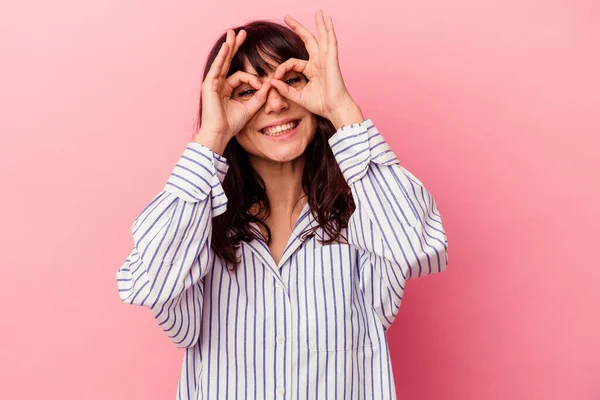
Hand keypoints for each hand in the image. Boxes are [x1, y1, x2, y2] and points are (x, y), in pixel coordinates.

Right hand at [195, 29, 272, 153]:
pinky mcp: (209, 85)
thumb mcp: (250, 108)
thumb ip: (259, 96)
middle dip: (235, 47)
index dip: (253, 79)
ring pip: (222, 61)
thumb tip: (269, 85)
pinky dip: (222, 56)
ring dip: (229, 46)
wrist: (220, 133)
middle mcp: (218, 84)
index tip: (261, 85)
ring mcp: (212, 83)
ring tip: (233, 33)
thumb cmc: (231, 124)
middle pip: (228, 61)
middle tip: (241, 33)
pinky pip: (217, 67)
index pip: (240, 76)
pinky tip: (227, 46)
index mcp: (226, 89)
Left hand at [269, 10, 362, 126]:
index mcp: (311, 70)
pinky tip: (328, 21)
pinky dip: (329, 31)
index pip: (292, 62)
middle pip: (308, 40)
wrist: (334, 109)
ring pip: (321, 37)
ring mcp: (326, 60)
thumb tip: (271, 82)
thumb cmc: (320, 104)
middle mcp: (319, 62)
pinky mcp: (332, 60)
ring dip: (319, 24)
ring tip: (318, 12)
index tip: (274, 77)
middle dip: (298, 28)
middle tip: (287, 17)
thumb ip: (285, 89)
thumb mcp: (298, 96)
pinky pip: (331, 42)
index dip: (282, 68)